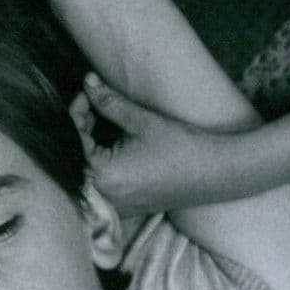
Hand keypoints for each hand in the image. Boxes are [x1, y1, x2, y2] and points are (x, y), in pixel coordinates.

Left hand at [78, 73, 228, 214]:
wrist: (216, 172)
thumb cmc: (181, 147)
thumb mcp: (141, 121)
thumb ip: (108, 102)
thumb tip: (88, 83)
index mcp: (103, 175)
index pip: (73, 138)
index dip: (77, 110)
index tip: (89, 92)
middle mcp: (104, 195)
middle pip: (75, 155)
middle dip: (81, 126)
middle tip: (95, 101)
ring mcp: (114, 204)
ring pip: (86, 168)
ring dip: (88, 142)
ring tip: (103, 118)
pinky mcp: (125, 206)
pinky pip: (99, 182)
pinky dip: (99, 160)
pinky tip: (111, 141)